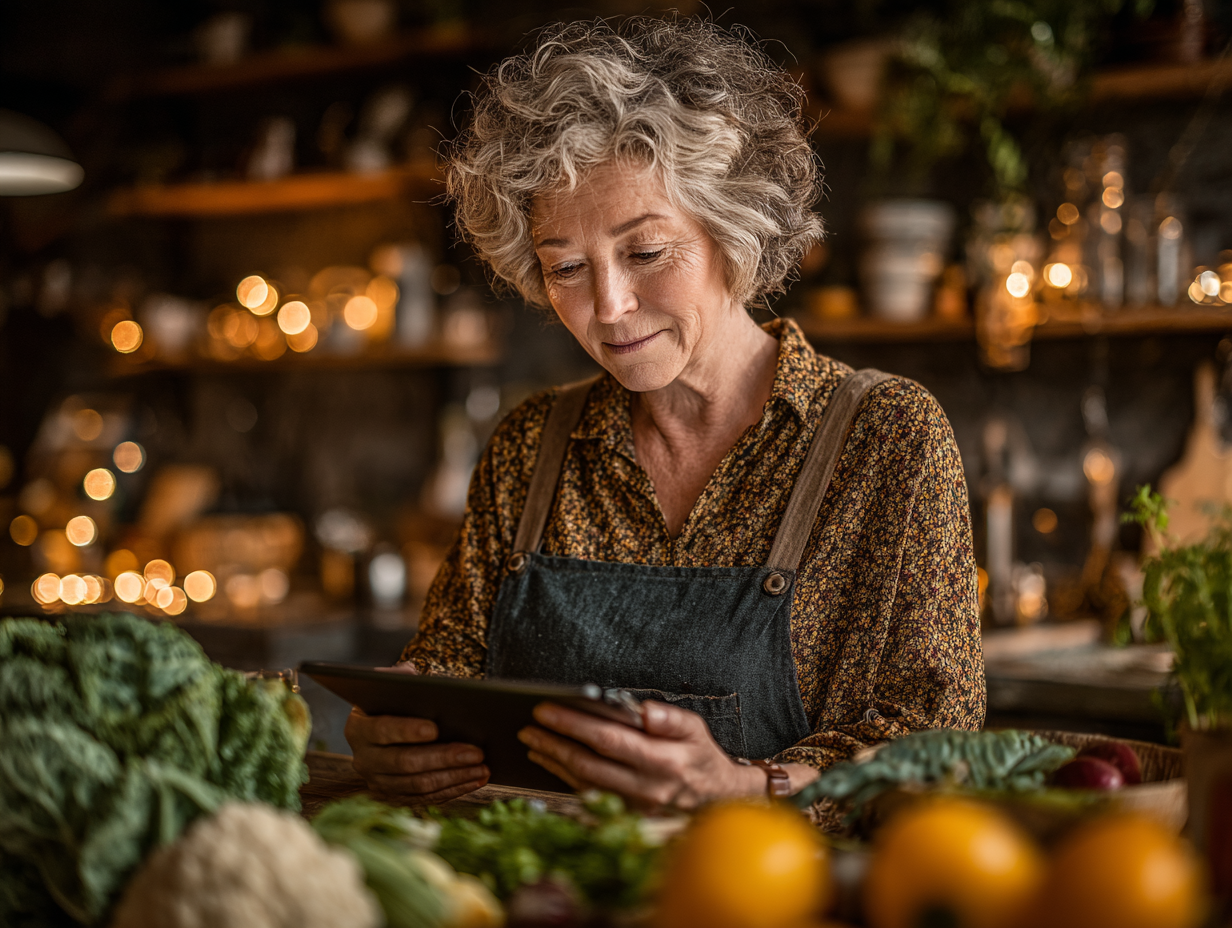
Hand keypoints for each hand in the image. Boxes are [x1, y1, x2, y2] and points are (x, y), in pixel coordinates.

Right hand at [344, 662, 488, 804]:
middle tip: (476, 752)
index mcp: (359, 728)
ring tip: (482, 768)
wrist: (382, 726)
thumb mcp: (391, 686)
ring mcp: (379, 782)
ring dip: (454, 777)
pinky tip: (474, 780)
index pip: (383, 729)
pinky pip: (426, 798)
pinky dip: (452, 790)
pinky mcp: (395, 797)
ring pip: (418, 785)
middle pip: (405, 763)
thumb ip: (399, 677)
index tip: (435, 728)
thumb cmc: (394, 701)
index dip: (408, 730)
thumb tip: (412, 675)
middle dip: (443, 758)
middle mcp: (364, 759)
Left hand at [518, 700, 816, 812]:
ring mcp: (635, 808)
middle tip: (528, 725)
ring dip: (553, 760)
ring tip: (532, 740)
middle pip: (589, 764)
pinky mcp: (626, 817)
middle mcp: (647, 789)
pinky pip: (588, 795)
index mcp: (665, 762)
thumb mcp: (696, 729)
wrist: (717, 801)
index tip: (546, 709)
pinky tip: (550, 761)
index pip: (609, 740)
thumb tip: (643, 710)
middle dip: (554, 742)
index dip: (574, 724)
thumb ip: (670, 719)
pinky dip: (564, 777)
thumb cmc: (702, 756)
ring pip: (584, 783)